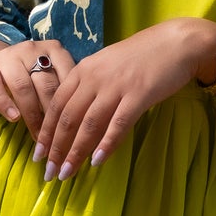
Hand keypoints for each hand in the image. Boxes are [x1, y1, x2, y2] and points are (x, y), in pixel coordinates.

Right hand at [0, 37, 76, 141]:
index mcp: (53, 50)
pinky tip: (14, 119)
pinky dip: (5, 104)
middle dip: (54, 115)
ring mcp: (8, 57)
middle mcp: (31, 49)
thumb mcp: (49, 79)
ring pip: (23, 86)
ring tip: (38, 137)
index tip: (77, 129)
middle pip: (46, 84)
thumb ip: (65, 93)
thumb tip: (84, 124)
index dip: (72, 104)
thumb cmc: (30, 79)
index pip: (68, 76)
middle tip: (59, 140)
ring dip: (32, 115)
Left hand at [36, 17, 215, 178]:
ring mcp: (116, 86)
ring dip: (75, 152)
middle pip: (68, 118)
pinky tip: (97, 161)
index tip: (38, 155)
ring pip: (88, 124)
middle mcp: (94, 78)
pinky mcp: (139, 95)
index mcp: (84, 70)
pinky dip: (106, 144)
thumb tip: (77, 116)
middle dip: (55, 148)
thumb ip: (91, 87)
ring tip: (67, 173)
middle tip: (49, 173)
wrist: (177, 42)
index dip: (45, 132)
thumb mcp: (107, 66)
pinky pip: (118, 124)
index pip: (56, 105)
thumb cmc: (143, 55)